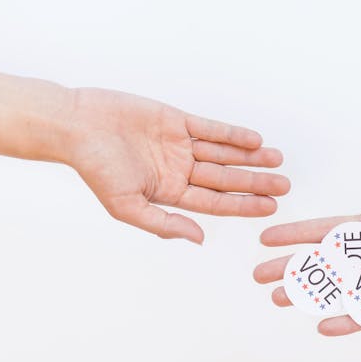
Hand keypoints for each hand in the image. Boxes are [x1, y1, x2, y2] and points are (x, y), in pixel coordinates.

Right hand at [65, 87, 289, 243]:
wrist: (75, 126)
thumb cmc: (96, 169)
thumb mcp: (128, 206)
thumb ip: (164, 224)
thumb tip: (199, 240)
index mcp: (171, 193)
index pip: (216, 203)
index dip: (244, 204)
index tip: (270, 206)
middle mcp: (180, 170)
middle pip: (226, 178)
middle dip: (256, 181)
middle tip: (285, 185)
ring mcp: (179, 145)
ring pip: (224, 153)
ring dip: (251, 156)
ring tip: (278, 160)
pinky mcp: (177, 121)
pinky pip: (210, 129)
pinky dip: (232, 134)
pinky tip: (254, 139)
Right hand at [253, 133, 360, 335]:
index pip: (327, 230)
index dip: (297, 233)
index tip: (267, 236)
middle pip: (324, 262)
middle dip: (291, 268)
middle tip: (257, 276)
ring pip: (341, 288)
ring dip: (310, 294)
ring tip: (279, 299)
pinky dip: (350, 319)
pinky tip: (324, 325)